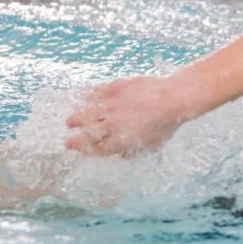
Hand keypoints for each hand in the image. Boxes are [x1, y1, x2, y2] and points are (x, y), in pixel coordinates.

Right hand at [65, 76, 187, 155]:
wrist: (174, 98)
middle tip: (68, 142)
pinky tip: (80, 98)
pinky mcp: (114, 89)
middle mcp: (113, 125)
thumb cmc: (167, 123)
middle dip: (75, 141)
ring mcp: (112, 106)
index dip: (86, 151)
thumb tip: (120, 154)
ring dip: (76, 120)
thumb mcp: (153, 145)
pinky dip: (84, 96)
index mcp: (122, 141)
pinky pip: (93, 93)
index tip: (81, 151)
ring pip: (85, 115)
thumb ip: (134, 151)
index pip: (97, 150)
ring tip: (70, 122)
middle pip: (87, 135)